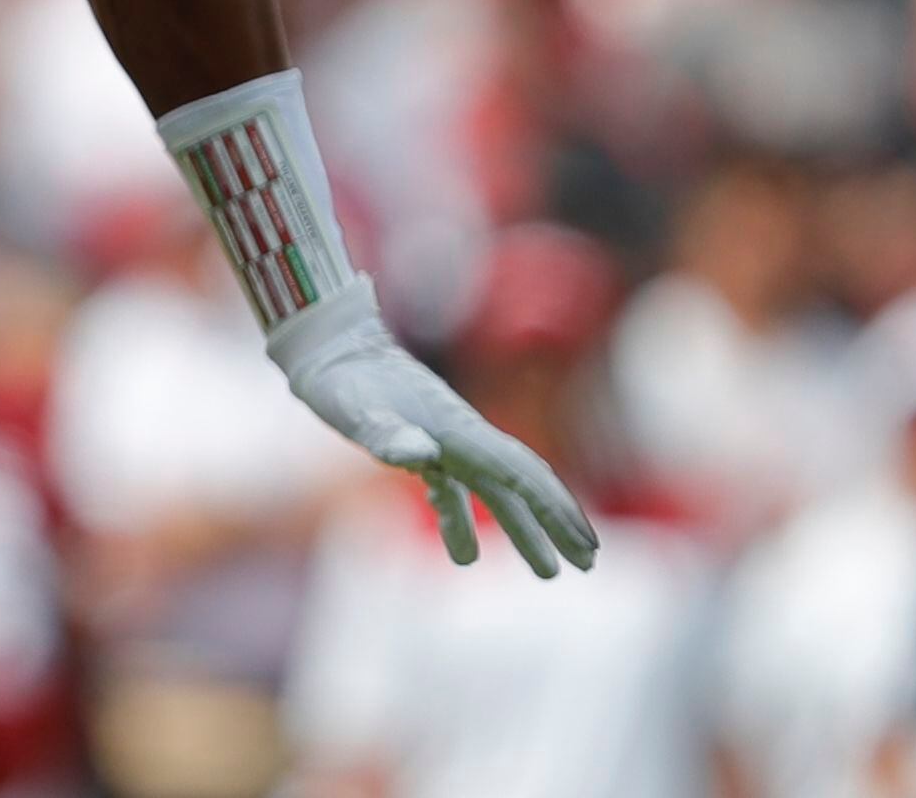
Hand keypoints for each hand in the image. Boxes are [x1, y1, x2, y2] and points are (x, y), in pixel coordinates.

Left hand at [275, 284, 600, 576]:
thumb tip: (422, 457)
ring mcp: (442, 440)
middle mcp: (460, 435)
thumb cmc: (340, 378)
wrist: (326, 346)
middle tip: (589, 563)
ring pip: (493, 490)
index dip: (554, 509)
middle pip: (521, 483)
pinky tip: (463, 551)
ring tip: (549, 570)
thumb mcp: (355, 410)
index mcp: (457, 430)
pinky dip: (462, 517)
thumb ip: (387, 433)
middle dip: (557, 522)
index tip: (585, 542)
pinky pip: (452, 487)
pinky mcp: (418, 443)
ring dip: (522, 528)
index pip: (519, 474)